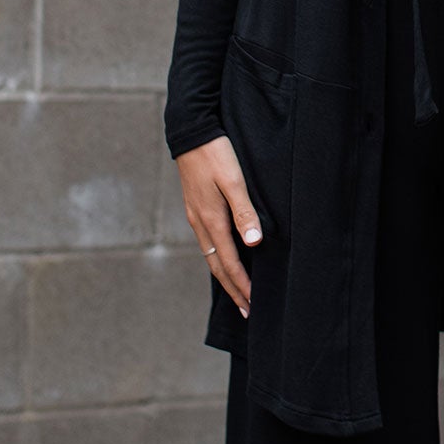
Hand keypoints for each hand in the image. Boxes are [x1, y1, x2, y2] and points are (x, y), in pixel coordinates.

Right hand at [176, 135, 262, 319]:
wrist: (190, 132)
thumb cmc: (215, 154)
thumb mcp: (233, 180)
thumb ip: (244, 211)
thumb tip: (253, 243)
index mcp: (211, 220)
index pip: (229, 262)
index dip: (242, 284)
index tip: (254, 303)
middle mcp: (200, 223)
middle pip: (217, 266)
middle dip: (233, 289)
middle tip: (246, 311)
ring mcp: (195, 217)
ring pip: (211, 256)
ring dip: (225, 277)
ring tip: (237, 292)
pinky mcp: (195, 209)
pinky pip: (207, 243)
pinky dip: (218, 259)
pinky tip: (225, 259)